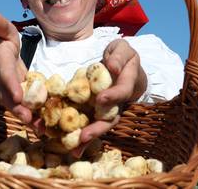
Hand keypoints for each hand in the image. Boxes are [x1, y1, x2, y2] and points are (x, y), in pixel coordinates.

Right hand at [0, 11, 31, 123]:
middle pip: (9, 96)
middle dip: (18, 108)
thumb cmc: (2, 44)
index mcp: (1, 62)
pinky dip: (35, 119)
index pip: (6, 74)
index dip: (10, 84)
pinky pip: (26, 109)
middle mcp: (4, 81)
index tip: (17, 96)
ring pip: (18, 107)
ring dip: (29, 118)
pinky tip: (47, 129)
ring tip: (41, 128)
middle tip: (29, 118)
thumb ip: (1, 26)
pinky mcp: (20, 99)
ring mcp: (10, 92)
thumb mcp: (4, 33)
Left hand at [72, 39, 146, 156]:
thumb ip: (118, 56)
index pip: (121, 91)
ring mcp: (108, 109)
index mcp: (127, 83)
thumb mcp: (122, 48)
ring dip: (89, 137)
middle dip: (98, 128)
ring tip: (75, 149)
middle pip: (112, 118)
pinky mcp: (96, 111)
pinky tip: (70, 146)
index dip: (113, 96)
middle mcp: (119, 101)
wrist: (121, 65)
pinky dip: (81, 135)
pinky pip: (90, 123)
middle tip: (84, 136)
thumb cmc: (121, 56)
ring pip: (101, 126)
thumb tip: (112, 67)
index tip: (101, 99)